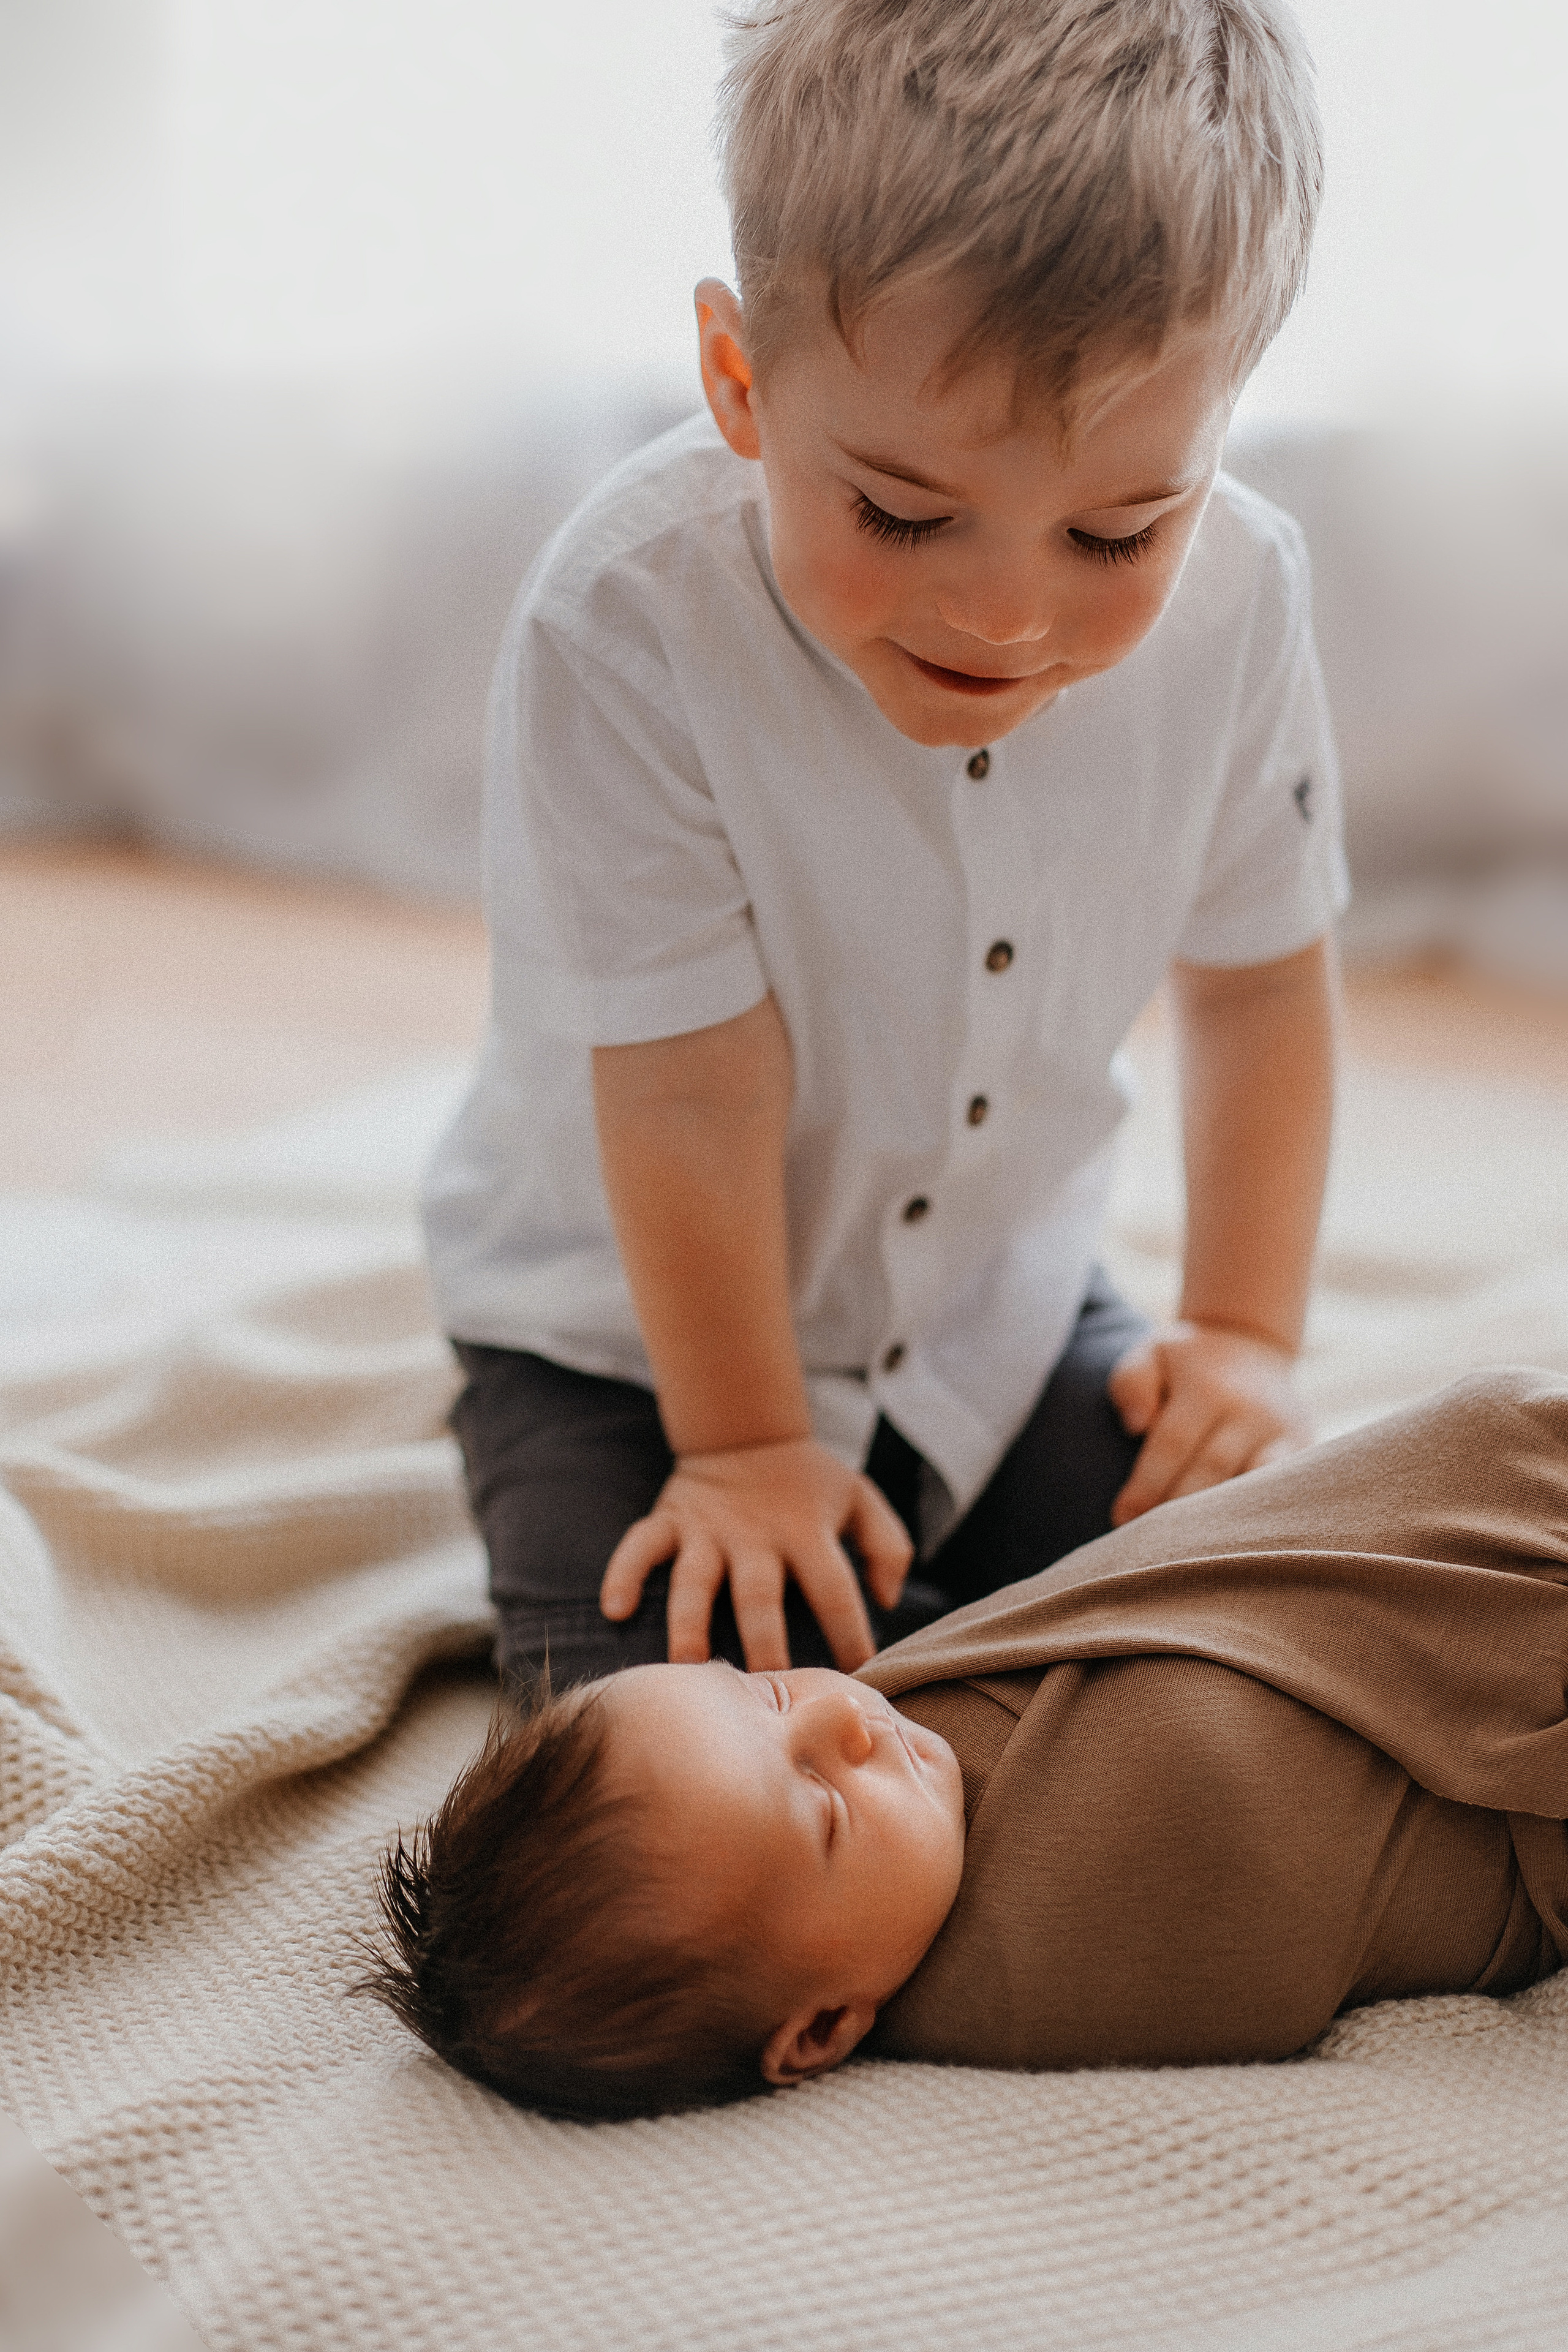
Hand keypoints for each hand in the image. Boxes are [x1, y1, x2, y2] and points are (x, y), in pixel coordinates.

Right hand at [599, 1437, 913, 1671]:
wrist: (747, 1432)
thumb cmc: (809, 1482)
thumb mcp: (860, 1499)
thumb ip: (888, 1546)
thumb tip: (889, 1600)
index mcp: (806, 1532)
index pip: (834, 1588)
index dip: (849, 1632)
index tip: (857, 1676)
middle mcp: (754, 1535)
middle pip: (759, 1594)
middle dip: (763, 1642)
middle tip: (766, 1690)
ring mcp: (707, 1529)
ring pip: (694, 1580)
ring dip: (688, 1624)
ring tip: (686, 1667)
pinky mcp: (669, 1520)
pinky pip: (639, 1545)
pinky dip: (624, 1573)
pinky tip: (615, 1609)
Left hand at [1107, 1321, 1310, 1527]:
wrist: (1251, 1343)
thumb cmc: (1187, 1361)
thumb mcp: (1152, 1354)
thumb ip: (1133, 1383)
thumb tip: (1137, 1425)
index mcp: (1208, 1388)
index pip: (1173, 1445)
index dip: (1147, 1485)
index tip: (1121, 1518)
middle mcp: (1252, 1411)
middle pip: (1212, 1473)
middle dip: (1178, 1511)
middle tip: (1147, 1544)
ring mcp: (1285, 1432)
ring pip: (1254, 1489)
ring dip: (1221, 1523)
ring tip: (1189, 1553)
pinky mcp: (1306, 1448)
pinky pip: (1285, 1492)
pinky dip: (1260, 1517)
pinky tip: (1232, 1544)